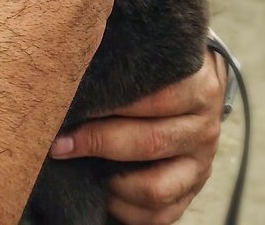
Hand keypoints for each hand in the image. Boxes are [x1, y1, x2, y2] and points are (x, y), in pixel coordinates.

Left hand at [50, 50, 227, 224]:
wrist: (194, 91)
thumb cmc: (157, 73)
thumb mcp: (152, 56)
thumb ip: (124, 55)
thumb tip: (69, 58)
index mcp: (199, 89)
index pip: (156, 97)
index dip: (109, 103)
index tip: (69, 104)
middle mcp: (204, 129)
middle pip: (150, 143)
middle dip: (97, 143)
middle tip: (60, 143)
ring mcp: (201, 165)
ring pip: (155, 188)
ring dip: (111, 183)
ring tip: (80, 168)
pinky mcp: (191, 193)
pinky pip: (159, 216)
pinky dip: (125, 209)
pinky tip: (101, 191)